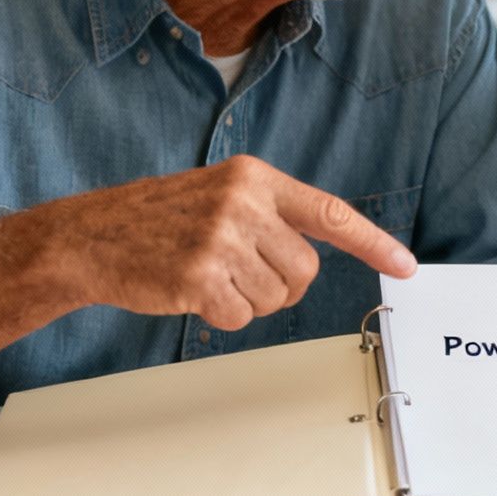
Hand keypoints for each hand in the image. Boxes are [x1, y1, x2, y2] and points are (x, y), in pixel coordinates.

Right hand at [54, 155, 415, 330]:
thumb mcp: (219, 195)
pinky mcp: (200, 275)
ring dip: (248, 301)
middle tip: (241, 276)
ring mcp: (221, 238)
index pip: (329, 211)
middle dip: (282, 286)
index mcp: (254, 178)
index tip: (405, 265)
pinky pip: (241, 317)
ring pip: (276, 297)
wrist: (91, 235)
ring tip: (208, 277)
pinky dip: (221, 316)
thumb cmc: (158, 219)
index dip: (372, 241)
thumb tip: (312, 256)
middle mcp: (243, 202)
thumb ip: (268, 215)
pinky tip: (191, 292)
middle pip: (305, 270)